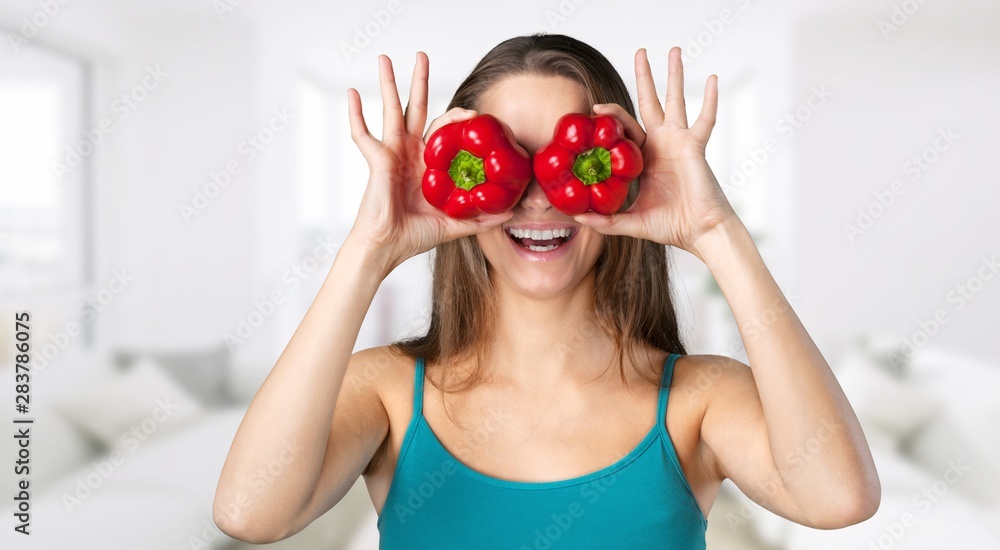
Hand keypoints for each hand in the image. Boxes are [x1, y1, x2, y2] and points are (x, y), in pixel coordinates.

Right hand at [345, 52, 512, 270]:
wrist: (387, 247)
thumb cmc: (414, 235)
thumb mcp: (455, 224)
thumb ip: (482, 218)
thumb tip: (511, 212)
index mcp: (427, 163)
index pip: (444, 130)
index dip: (458, 119)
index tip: (475, 112)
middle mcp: (410, 152)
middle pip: (417, 108)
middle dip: (420, 82)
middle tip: (423, 56)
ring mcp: (392, 153)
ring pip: (391, 110)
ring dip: (389, 83)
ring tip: (386, 58)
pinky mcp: (378, 160)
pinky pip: (363, 134)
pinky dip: (355, 114)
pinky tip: (352, 92)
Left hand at [572, 47, 739, 258]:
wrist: (700, 232)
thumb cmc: (671, 226)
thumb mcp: (631, 222)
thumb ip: (606, 221)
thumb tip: (576, 219)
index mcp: (643, 159)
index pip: (624, 129)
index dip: (611, 117)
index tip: (593, 110)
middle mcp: (661, 145)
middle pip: (648, 103)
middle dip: (644, 78)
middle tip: (639, 52)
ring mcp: (679, 142)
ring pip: (675, 101)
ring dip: (674, 74)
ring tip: (672, 50)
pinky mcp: (695, 146)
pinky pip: (705, 119)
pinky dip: (711, 99)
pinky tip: (714, 78)